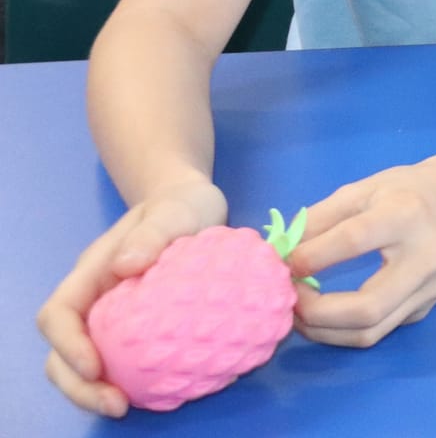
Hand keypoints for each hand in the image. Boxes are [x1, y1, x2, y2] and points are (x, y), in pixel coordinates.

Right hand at [38, 179, 227, 417]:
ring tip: (129, 407)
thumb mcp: (172, 213)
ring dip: (100, 392)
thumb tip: (124, 266)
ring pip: (89, 366)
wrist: (196, 209)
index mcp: (90, 275)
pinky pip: (126, 363)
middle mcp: (95, 302)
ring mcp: (114, 320)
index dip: (68, 345)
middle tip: (116, 405)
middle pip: (63, 353)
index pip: (59, 315)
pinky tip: (161, 393)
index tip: (95, 367)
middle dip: (79, 386)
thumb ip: (152, 234)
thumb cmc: (179, 208)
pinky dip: (133, 383)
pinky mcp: (141, 333)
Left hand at [286, 152, 435, 347]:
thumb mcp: (365, 189)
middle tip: (288, 300)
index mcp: (406, 215)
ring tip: (300, 313)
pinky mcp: (426, 307)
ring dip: (324, 331)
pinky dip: (343, 330)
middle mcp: (426, 256)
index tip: (282, 262)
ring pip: (370, 330)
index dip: (311, 256)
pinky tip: (326, 314)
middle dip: (315, 312)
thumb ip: (320, 218)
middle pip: (367, 307)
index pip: (354, 240)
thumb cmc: (411, 190)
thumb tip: (279, 251)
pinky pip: (379, 330)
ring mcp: (430, 288)